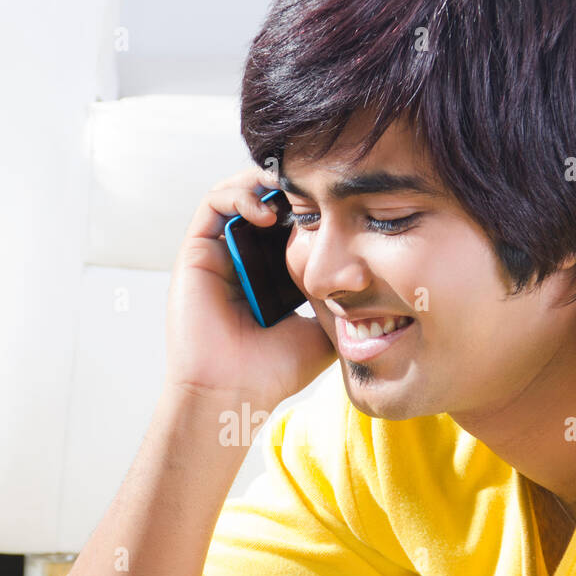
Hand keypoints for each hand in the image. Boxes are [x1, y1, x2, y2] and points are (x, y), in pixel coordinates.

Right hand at [165, 166, 334, 413]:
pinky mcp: (196, 251)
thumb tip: (380, 281)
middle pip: (267, 198)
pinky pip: (214, 203)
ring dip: (267, 182)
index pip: (292, 219)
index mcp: (272, 271)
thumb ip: (344, 300)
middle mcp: (244, 256)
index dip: (314, 203)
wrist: (234, 393)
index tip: (342, 200)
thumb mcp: (325, 329)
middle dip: (293, 184)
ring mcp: (219, 252)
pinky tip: (269, 212)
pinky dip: (241, 195)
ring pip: (240, 191)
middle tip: (321, 182)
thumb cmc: (275, 370)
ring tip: (294, 192)